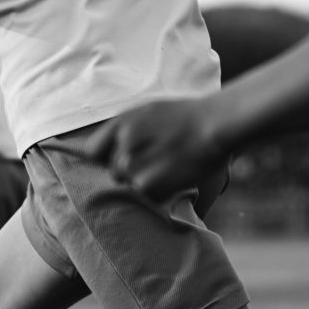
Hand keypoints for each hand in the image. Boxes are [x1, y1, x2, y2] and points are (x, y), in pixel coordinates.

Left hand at [79, 98, 228, 199]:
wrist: (215, 124)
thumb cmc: (187, 117)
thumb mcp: (149, 113)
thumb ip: (126, 130)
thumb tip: (109, 152)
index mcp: (120, 124)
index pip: (93, 152)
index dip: (106, 159)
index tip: (119, 161)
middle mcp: (121, 144)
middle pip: (114, 172)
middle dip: (131, 171)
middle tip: (157, 161)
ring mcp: (132, 166)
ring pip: (131, 185)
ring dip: (147, 181)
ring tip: (170, 166)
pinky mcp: (147, 185)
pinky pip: (148, 195)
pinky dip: (162, 191)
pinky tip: (178, 174)